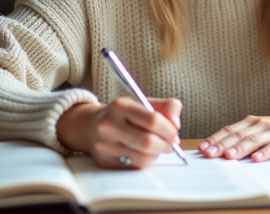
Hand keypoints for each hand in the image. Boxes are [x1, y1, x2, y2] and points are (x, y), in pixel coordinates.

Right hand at [56, 97, 181, 168]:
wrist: (93, 126)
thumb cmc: (126, 115)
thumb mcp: (145, 103)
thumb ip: (168, 107)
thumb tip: (176, 125)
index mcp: (120, 106)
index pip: (153, 120)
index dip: (169, 130)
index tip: (175, 133)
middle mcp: (108, 125)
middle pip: (147, 142)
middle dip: (166, 145)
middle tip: (171, 144)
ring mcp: (104, 145)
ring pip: (142, 158)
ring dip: (156, 154)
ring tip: (157, 147)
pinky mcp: (104, 162)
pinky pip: (133, 167)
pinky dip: (145, 161)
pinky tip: (143, 153)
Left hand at [198, 107, 269, 161]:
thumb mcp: (260, 130)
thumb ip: (243, 138)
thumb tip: (220, 151)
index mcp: (251, 122)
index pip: (229, 130)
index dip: (215, 138)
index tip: (202, 148)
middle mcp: (260, 125)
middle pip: (238, 135)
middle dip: (222, 145)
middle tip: (209, 154)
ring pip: (254, 140)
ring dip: (240, 148)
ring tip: (229, 156)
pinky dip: (264, 153)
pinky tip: (256, 159)